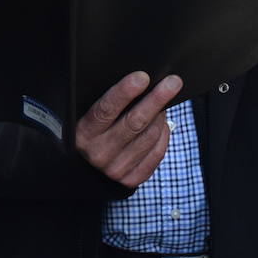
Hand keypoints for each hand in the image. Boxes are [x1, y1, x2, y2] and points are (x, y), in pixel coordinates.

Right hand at [75, 71, 181, 187]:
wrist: (86, 168)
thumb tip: (138, 80)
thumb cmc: (92, 131)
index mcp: (83, 133)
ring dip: (160, 115)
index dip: (125, 92)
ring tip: (164, 102)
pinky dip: (163, 134)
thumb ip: (105, 101)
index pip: (106, 109)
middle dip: (156, 99)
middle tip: (173, 82)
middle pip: (134, 122)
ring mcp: (115, 169)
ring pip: (149, 136)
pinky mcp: (131, 180)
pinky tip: (162, 123)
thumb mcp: (86, 114)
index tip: (143, 77)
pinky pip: (157, 153)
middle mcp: (98, 153)